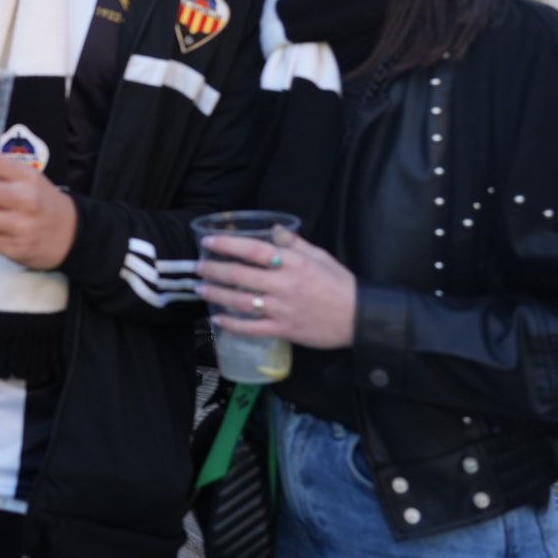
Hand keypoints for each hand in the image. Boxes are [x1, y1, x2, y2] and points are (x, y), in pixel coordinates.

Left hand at [196, 228, 356, 348]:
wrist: (360, 318)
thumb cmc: (340, 284)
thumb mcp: (320, 256)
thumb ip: (294, 242)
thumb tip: (273, 227)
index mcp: (293, 263)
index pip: (253, 250)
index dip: (227, 245)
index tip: (208, 241)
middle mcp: (284, 285)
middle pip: (240, 275)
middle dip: (214, 270)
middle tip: (197, 267)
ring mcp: (282, 309)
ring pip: (241, 302)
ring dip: (217, 294)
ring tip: (201, 289)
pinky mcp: (283, 330)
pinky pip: (252, 328)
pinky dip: (232, 324)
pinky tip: (217, 319)